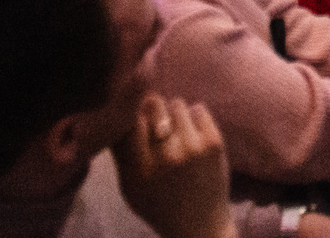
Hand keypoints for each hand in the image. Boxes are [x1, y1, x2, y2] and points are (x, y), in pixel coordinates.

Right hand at [115, 95, 236, 237]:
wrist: (199, 226)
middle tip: (158, 125)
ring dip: (175, 115)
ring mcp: (192, 148)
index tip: (137, 116)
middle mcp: (166, 155)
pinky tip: (193, 135)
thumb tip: (116, 115)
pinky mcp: (214, 143)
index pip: (130, 119)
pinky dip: (195, 118)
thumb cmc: (159, 206)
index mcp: (141, 168)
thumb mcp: (130, 188)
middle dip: (154, 111)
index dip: (132, 112)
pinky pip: (199, 109)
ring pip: (177, 104)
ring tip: (176, 133)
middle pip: (153, 105)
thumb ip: (121, 154)